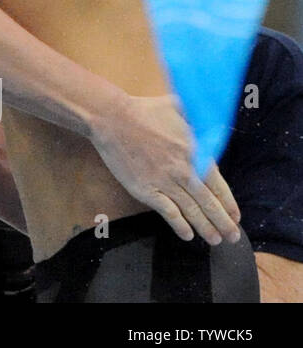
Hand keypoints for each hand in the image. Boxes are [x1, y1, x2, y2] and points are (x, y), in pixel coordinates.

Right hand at [89, 91, 240, 243]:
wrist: (112, 119)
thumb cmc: (144, 111)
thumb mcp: (179, 106)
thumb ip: (200, 116)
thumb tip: (216, 119)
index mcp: (195, 153)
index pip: (218, 186)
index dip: (229, 204)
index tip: (236, 217)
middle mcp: (183, 172)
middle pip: (208, 203)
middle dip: (223, 222)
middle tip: (233, 237)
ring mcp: (164, 182)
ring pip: (191, 211)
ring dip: (205, 228)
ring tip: (215, 240)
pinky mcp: (146, 190)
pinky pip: (168, 213)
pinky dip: (180, 226)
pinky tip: (187, 235)